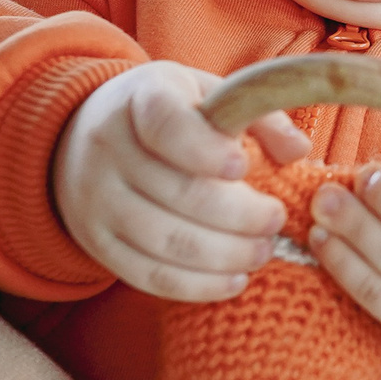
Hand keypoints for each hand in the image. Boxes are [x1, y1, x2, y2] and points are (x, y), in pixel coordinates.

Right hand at [52, 60, 311, 301]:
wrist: (83, 137)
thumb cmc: (170, 114)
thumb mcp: (208, 94)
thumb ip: (258, 115)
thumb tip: (298, 151)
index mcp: (142, 100)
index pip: (166, 124)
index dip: (204, 150)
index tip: (242, 167)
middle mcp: (108, 148)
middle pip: (176, 192)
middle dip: (238, 214)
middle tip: (276, 220)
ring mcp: (96, 200)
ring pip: (164, 239)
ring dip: (223, 254)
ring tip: (262, 251)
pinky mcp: (97, 242)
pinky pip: (147, 274)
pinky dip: (195, 285)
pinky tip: (234, 281)